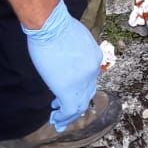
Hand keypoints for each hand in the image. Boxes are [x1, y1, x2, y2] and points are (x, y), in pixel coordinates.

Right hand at [22, 0, 101, 129]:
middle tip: (64, 113)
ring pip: (80, 105)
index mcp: (95, 58)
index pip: (90, 80)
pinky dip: (63, 118)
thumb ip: (76, 56)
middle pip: (87, 94)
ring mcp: (82, 81)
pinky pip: (70, 109)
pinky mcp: (69, 89)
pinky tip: (55, 120)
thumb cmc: (58, 26)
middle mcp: (93, 71)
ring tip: (58, 121)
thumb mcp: (75, 40)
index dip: (80, 90)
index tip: (67, 93)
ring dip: (69, 116)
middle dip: (76, 106)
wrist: (51, 26)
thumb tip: (67, 64)